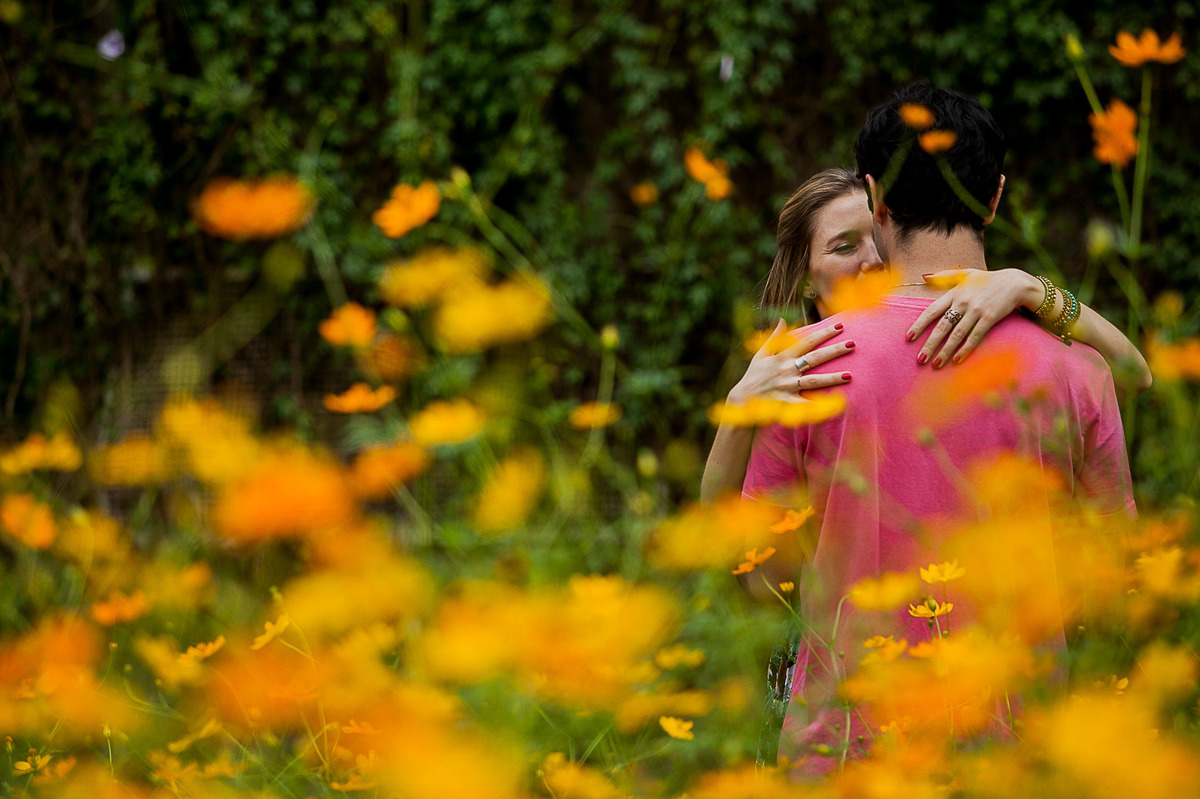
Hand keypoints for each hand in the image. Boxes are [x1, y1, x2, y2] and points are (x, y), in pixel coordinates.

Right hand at [728, 319, 854, 403]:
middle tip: (853, 344)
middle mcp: (786, 370)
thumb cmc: (753, 376)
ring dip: (832, 378)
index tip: (840, 326)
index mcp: (782, 357)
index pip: (807, 341)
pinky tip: (834, 406)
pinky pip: (805, 405)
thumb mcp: (760, 354)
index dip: (823, 333)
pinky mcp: (787, 402)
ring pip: (814, 381)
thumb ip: (774, 337)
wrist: (741, 399)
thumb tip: (783, 320)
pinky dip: (819, 407)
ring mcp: (787, 386)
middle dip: (834, 351)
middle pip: (814, 358)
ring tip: (850, 375)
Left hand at [906, 269, 1041, 367]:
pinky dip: (965, 349)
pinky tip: (957, 361)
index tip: (908, 338)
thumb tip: (923, 276)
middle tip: (920, 359)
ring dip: (945, 351)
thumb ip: (943, 276)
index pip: (931, 311)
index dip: (919, 325)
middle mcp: (962, 302)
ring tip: (936, 364)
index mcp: (954, 294)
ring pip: (957, 334)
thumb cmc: (987, 279)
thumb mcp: (965, 273)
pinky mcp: (989, 318)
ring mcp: (976, 311)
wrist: (1015, 282)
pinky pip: (975, 336)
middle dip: (930, 344)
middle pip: (942, 327)